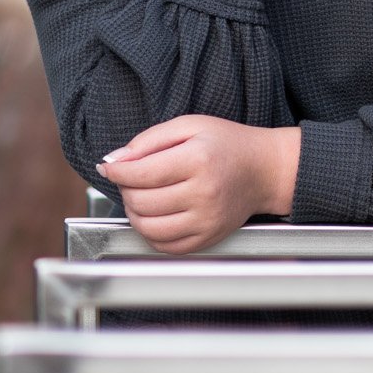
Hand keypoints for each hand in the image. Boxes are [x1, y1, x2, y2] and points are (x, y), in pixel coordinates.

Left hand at [98, 116, 299, 253]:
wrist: (263, 170)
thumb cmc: (227, 145)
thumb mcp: (189, 126)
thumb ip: (148, 140)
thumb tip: (114, 161)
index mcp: (198, 160)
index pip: (140, 173)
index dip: (116, 171)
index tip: (109, 167)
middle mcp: (203, 194)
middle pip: (140, 201)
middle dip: (125, 190)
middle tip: (132, 179)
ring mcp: (207, 220)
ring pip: (148, 228)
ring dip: (134, 213)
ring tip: (141, 197)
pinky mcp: (208, 238)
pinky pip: (165, 246)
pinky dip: (150, 233)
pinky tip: (156, 215)